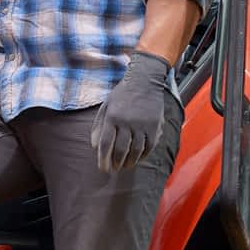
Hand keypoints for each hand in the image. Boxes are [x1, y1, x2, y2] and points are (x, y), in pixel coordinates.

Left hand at [91, 52, 170, 172]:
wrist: (144, 80)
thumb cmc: (122, 94)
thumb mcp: (106, 106)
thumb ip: (98, 126)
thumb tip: (94, 146)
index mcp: (112, 117)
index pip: (105, 143)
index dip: (103, 158)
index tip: (103, 168)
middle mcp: (127, 122)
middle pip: (120, 150)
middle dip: (116, 163)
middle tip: (114, 169)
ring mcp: (142, 125)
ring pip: (135, 151)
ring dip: (129, 162)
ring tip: (125, 166)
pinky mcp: (154, 126)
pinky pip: (149, 146)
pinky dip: (143, 155)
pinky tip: (138, 159)